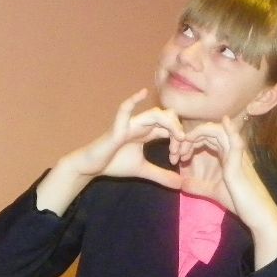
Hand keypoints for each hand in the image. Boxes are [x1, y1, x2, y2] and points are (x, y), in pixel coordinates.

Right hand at [37, 90, 187, 214]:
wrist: (93, 167)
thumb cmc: (115, 163)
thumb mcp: (143, 170)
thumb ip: (161, 176)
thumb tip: (180, 184)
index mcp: (148, 132)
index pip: (170, 128)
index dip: (181, 139)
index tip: (183, 157)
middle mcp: (141, 125)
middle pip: (167, 118)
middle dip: (179, 132)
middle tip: (182, 150)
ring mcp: (130, 124)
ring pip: (155, 115)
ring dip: (170, 125)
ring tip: (179, 137)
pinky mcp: (118, 127)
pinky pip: (125, 109)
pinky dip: (134, 100)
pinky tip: (144, 92)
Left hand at [181, 116, 276, 268]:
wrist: (257, 213)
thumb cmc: (239, 202)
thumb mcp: (213, 192)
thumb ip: (198, 186)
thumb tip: (181, 184)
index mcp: (225, 155)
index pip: (206, 138)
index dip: (190, 143)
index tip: (177, 157)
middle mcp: (231, 151)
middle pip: (209, 132)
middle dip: (189, 138)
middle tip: (175, 153)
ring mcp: (237, 155)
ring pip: (218, 132)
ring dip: (198, 135)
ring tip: (184, 145)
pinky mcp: (240, 163)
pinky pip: (237, 141)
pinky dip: (231, 130)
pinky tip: (225, 121)